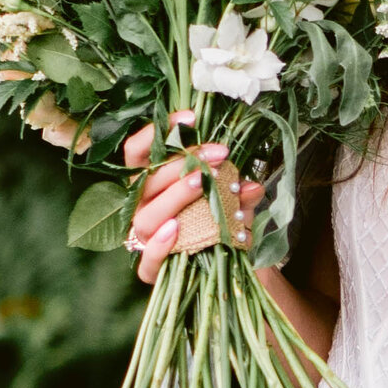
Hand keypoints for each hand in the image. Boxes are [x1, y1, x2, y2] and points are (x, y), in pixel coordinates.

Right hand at [122, 124, 263, 285]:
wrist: (223, 265)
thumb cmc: (218, 223)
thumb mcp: (234, 202)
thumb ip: (241, 193)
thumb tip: (251, 186)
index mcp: (150, 184)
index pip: (137, 152)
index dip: (155, 131)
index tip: (190, 117)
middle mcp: (142, 207)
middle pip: (148, 180)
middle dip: (184, 160)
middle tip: (220, 153)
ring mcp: (144, 238)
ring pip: (147, 215)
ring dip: (175, 194)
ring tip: (201, 181)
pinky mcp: (150, 269)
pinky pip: (146, 260)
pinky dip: (158, 245)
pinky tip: (175, 228)